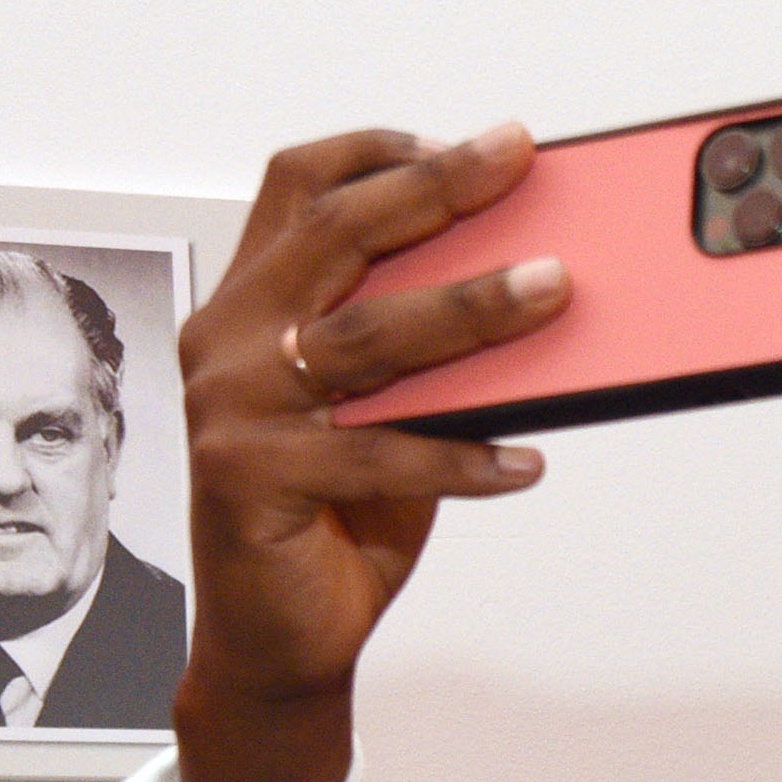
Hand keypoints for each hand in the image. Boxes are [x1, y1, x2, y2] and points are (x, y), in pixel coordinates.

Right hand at [171, 124, 571, 781]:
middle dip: (435, 190)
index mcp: (251, 303)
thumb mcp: (394, 412)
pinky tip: (526, 464)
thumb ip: (432, 354)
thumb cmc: (339, 516)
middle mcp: (227, 338)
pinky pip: (377, 454)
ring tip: (554, 290)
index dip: (382, 152)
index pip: (301, 187)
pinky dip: (462, 458)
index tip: (472, 144)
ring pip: (365, 335)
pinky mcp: (248, 476)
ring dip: (471, 309)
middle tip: (515, 166)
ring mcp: (230, 405)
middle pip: (334, 232)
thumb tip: (535, 285)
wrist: (282, 637)